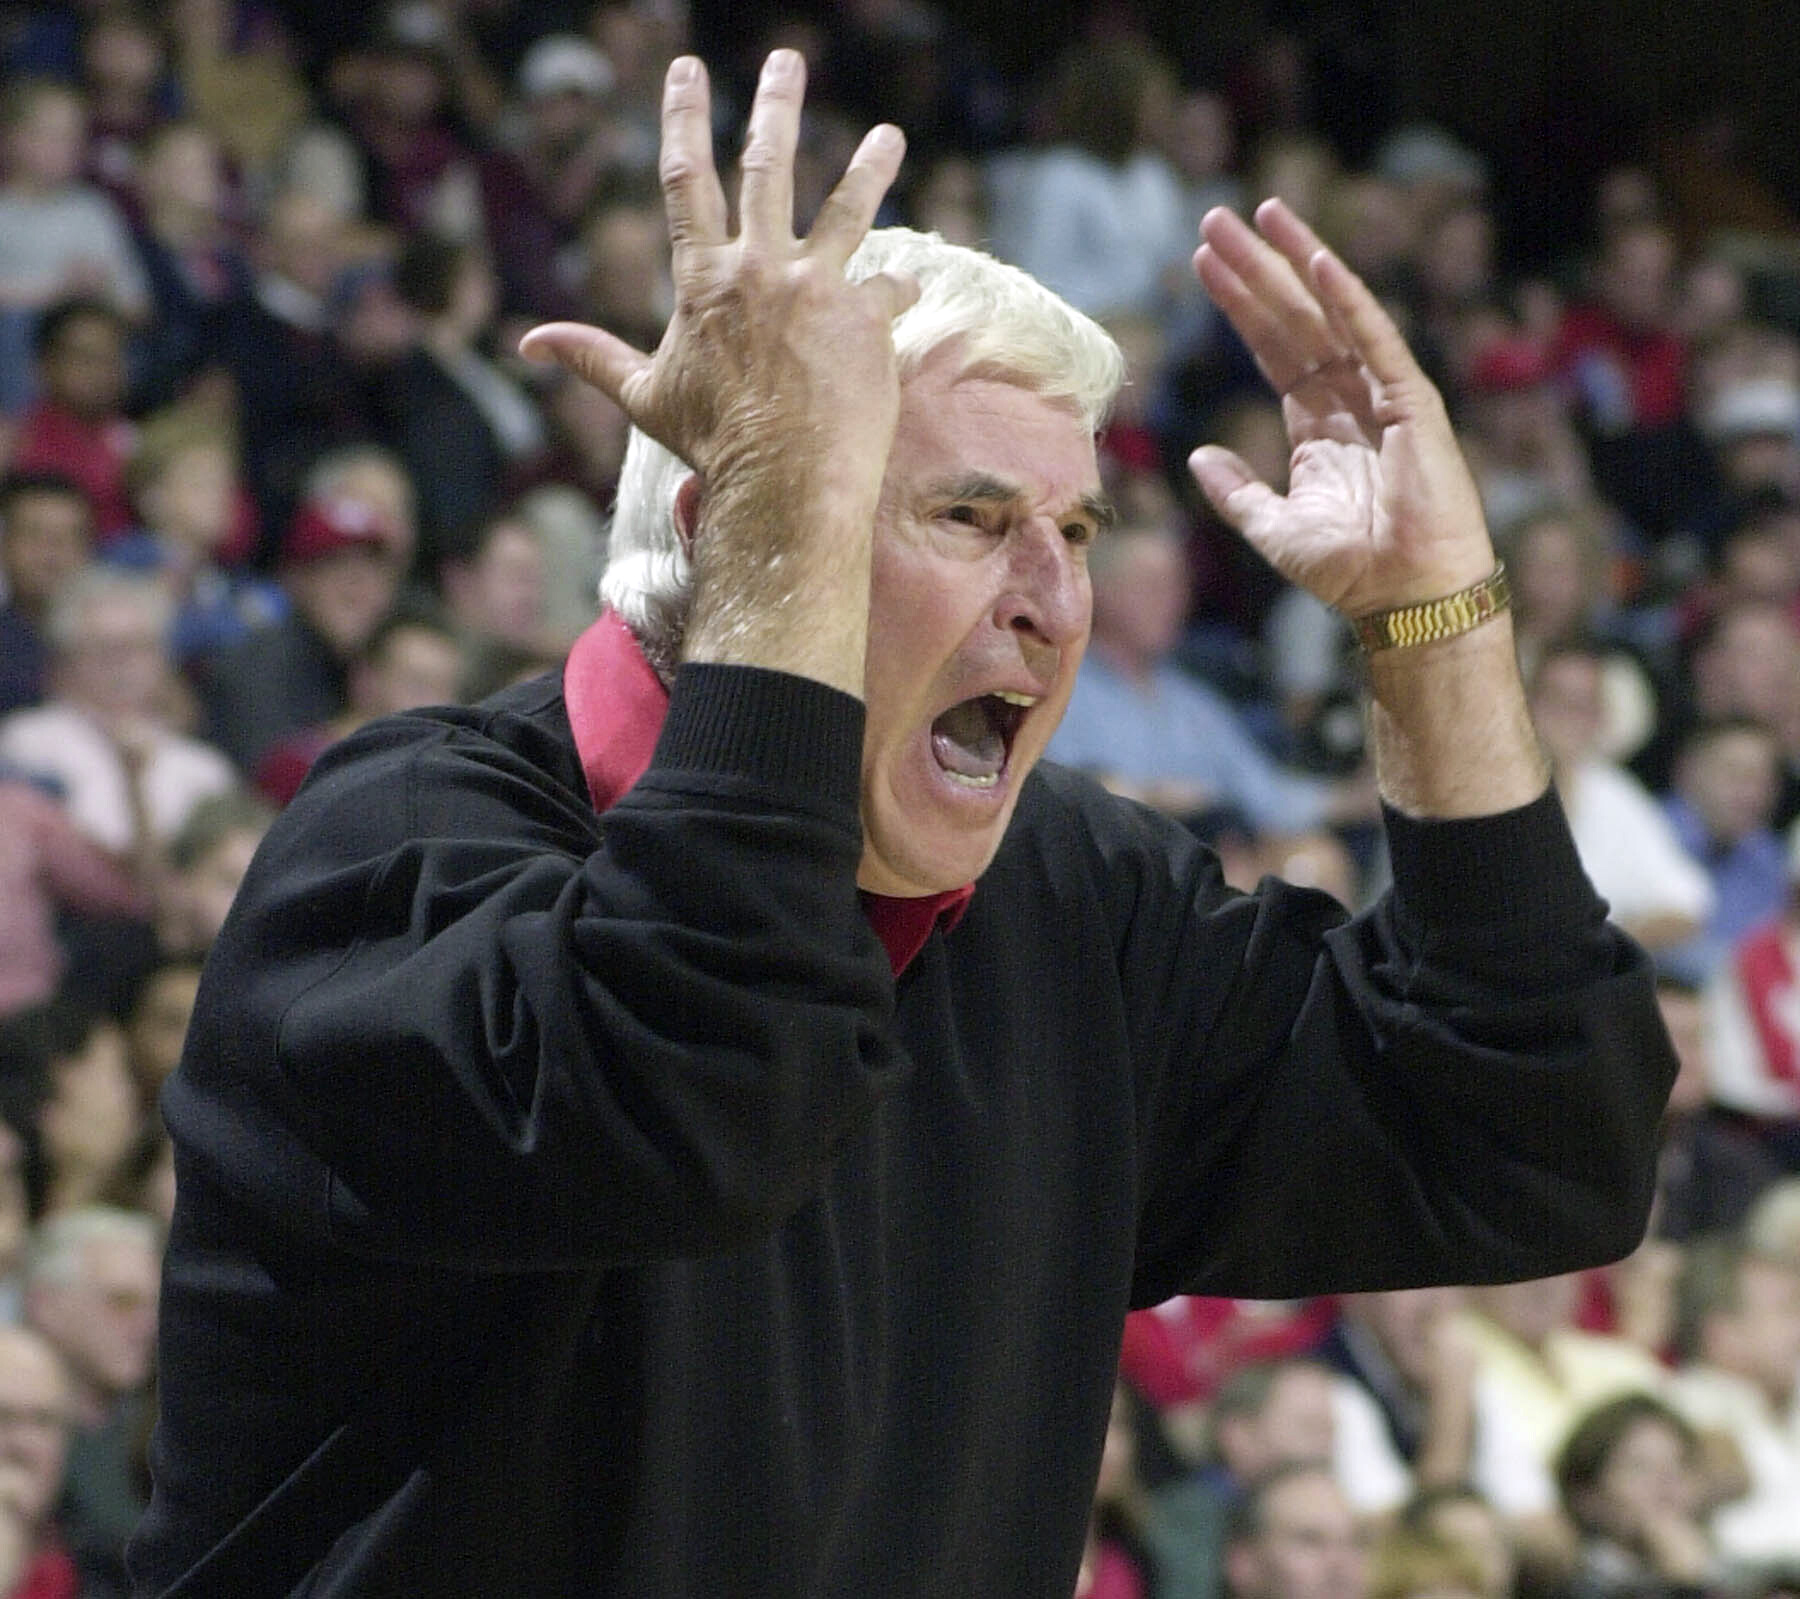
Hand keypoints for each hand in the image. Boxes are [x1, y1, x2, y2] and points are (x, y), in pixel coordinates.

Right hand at [519, 52, 917, 689]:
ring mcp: (818, 286)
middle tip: (787, 59)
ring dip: (870, 166)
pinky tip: (905, 286)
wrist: (784, 480)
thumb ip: (592, 357)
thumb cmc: (711, 443)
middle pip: (767, 164)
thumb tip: (527, 343)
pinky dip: (894, 289)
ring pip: (848, 207)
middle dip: (775, 104)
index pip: (685, 178)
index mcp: (703, 278)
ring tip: (889, 137)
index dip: (681, 117)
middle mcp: (761, 266)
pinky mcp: (866, 316)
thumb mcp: (644, 396)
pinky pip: (888, 288)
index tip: (685, 69)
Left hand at [1189, 200, 1493, 617]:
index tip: (1202, 264)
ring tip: (1261, 214)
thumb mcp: (1272, 528)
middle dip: (1255, 269)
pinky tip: (1318, 261)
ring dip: (1295, 262)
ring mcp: (1383, 395)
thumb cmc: (1350, 571)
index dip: (1239, 306)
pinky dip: (1349, 301)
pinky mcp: (1412, 403)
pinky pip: (1377, 341)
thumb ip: (1235, 491)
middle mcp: (1350, 399)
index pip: (1272, 348)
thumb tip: (1198, 456)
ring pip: (1331, 314)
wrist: (1405, 598)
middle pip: (1293, 318)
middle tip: (1215, 219)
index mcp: (1318, 424)